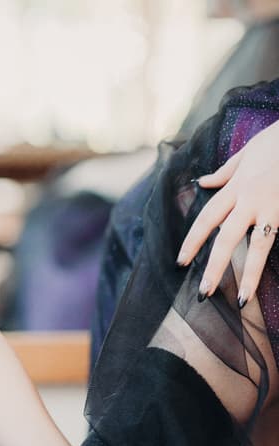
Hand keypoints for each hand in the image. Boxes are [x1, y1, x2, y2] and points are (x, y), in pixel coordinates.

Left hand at [178, 118, 278, 305]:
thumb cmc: (277, 140)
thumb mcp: (246, 152)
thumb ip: (225, 172)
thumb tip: (204, 183)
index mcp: (236, 186)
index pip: (207, 218)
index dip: (193, 241)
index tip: (181, 261)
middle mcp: (250, 200)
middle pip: (226, 238)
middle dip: (214, 267)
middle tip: (203, 292)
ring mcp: (272, 207)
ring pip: (257, 245)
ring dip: (249, 274)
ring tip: (242, 299)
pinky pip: (278, 234)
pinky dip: (270, 259)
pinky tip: (261, 282)